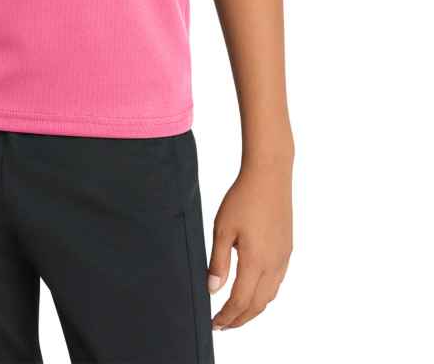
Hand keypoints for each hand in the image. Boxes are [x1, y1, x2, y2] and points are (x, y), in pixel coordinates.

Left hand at [207, 155, 292, 330]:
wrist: (270, 175)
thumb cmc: (243, 198)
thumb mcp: (222, 228)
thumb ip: (218, 262)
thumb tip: (214, 290)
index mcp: (256, 261)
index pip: (241, 301)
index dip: (227, 316)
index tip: (214, 323)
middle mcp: (274, 264)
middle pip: (257, 304)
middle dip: (240, 319)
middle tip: (223, 325)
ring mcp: (283, 257)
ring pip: (269, 295)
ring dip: (252, 309)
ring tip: (236, 312)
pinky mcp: (287, 249)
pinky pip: (277, 282)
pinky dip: (264, 294)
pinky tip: (253, 289)